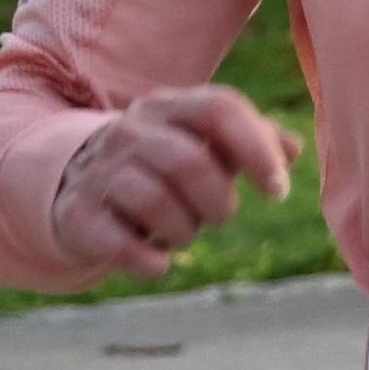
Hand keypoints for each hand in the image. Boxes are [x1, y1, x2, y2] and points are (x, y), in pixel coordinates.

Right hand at [44, 81, 292, 275]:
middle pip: (188, 161)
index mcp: (169, 108)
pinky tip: (158, 262)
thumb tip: (292, 149)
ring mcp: (98, 172)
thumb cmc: (164, 165)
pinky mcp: (77, 215)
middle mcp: (130, 132)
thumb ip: (254, 140)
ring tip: (183, 232)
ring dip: (185, 230)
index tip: (277, 190)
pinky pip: (120, 244)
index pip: (219, 108)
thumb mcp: (206, 143)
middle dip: (219, 202)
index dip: (257, 149)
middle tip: (218, 215)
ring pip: (155, 200)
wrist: (77, 186)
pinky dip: (149, 261)